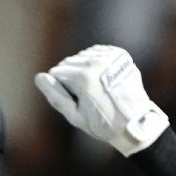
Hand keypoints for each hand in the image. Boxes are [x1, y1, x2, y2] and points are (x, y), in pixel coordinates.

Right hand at [34, 45, 169, 155]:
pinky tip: (101, 75)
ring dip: (82, 68)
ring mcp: (110, 57)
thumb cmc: (102, 123)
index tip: (75, 101)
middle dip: (71, 77)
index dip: (61, 88)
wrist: (135, 122)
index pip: (56, 73)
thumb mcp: (74, 115)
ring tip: (95, 86)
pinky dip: (95, 61)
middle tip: (86, 95)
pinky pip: (97, 51)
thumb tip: (39, 77)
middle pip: (68, 62)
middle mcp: (96, 63)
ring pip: (82, 56)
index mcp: (83, 78)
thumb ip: (55, 95)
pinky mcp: (119, 55)